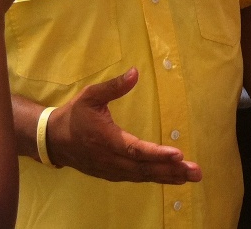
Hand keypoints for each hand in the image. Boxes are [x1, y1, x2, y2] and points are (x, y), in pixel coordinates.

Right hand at [46, 68, 201, 183]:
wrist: (54, 140)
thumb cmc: (75, 115)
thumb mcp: (91, 96)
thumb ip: (114, 86)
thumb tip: (135, 72)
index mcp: (107, 140)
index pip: (136, 149)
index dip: (157, 153)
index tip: (178, 154)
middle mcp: (111, 160)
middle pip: (145, 168)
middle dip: (171, 170)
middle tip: (195, 172)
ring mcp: (112, 170)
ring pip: (143, 176)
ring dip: (167, 177)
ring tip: (190, 177)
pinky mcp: (112, 174)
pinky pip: (137, 178)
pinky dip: (155, 179)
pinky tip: (171, 178)